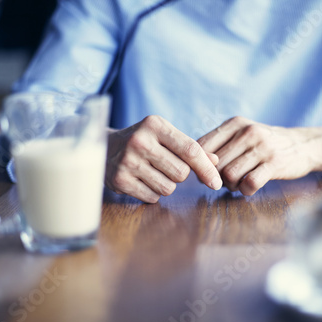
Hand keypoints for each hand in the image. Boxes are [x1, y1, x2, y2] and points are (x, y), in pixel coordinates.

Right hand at [106, 115, 221, 202]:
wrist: (105, 148)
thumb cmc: (144, 142)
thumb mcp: (166, 136)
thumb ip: (191, 148)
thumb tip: (215, 162)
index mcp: (155, 124)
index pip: (190, 149)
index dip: (206, 168)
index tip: (216, 182)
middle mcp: (140, 140)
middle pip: (181, 172)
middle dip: (179, 174)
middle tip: (164, 165)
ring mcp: (128, 161)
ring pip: (168, 188)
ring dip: (165, 184)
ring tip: (151, 172)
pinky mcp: (119, 180)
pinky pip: (152, 197)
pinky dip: (151, 193)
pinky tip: (141, 180)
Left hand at [198, 117, 321, 195]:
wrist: (304, 145)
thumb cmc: (265, 144)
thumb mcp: (242, 134)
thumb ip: (219, 144)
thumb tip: (193, 164)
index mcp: (235, 124)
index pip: (202, 145)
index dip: (200, 164)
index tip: (206, 173)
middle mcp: (247, 132)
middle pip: (215, 164)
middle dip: (216, 178)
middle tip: (226, 181)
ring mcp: (262, 147)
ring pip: (229, 175)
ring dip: (230, 185)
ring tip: (238, 183)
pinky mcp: (275, 163)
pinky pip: (249, 183)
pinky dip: (245, 191)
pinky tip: (249, 188)